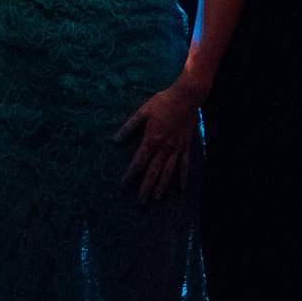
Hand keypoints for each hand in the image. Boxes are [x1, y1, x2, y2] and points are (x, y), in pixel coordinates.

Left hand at [116, 81, 201, 203]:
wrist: (186, 97)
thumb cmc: (162, 103)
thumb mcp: (142, 112)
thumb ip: (129, 127)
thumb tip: (115, 140)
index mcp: (151, 140)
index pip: (138, 163)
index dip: (130, 176)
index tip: (123, 186)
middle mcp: (164, 148)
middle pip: (153, 172)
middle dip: (146, 188)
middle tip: (141, 203)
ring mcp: (177, 148)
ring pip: (168, 172)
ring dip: (162, 187)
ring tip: (156, 199)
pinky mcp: (186, 146)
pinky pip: (184, 164)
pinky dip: (182, 176)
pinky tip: (179, 187)